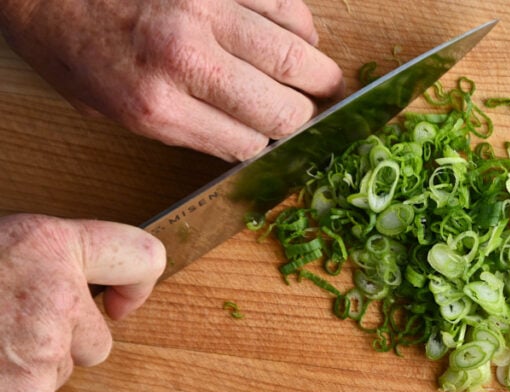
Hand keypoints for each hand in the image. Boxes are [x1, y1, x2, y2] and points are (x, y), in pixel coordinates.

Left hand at [0, 0, 343, 160]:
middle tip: (314, 116)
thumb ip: (181, 128)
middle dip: (303, 119)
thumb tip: (244, 137)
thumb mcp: (111, 108)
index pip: (247, 143)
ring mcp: (208, 10)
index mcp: (157, 105)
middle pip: (282, 107)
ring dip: (319, 78)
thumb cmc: (71, 43)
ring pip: (296, 58)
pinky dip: (303, 30)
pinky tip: (299, 40)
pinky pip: (287, 7)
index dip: (265, 145)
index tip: (272, 140)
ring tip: (325, 84)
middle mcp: (188, 59)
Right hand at [0, 214, 165, 391]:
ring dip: (24, 372)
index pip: (140, 255)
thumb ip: (31, 261)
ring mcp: (41, 357)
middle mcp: (56, 300)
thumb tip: (49, 273)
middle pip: (95, 340)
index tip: (122, 300)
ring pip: (56, 376)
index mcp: (46, 248)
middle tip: (1, 330)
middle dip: (59, 343)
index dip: (137, 282)